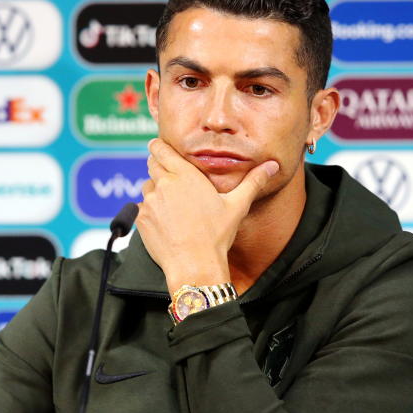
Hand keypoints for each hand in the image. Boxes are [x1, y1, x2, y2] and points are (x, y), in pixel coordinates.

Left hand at [136, 138, 278, 294]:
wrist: (195, 265)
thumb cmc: (216, 236)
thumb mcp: (238, 206)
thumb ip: (253, 182)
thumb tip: (272, 166)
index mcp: (185, 175)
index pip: (161, 149)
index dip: (159, 147)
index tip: (160, 148)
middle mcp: (164, 184)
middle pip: (152, 165)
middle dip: (159, 168)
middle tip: (172, 180)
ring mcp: (149, 202)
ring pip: (146, 187)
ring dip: (155, 192)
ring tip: (171, 207)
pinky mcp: (141, 219)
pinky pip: (140, 209)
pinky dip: (149, 212)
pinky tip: (165, 223)